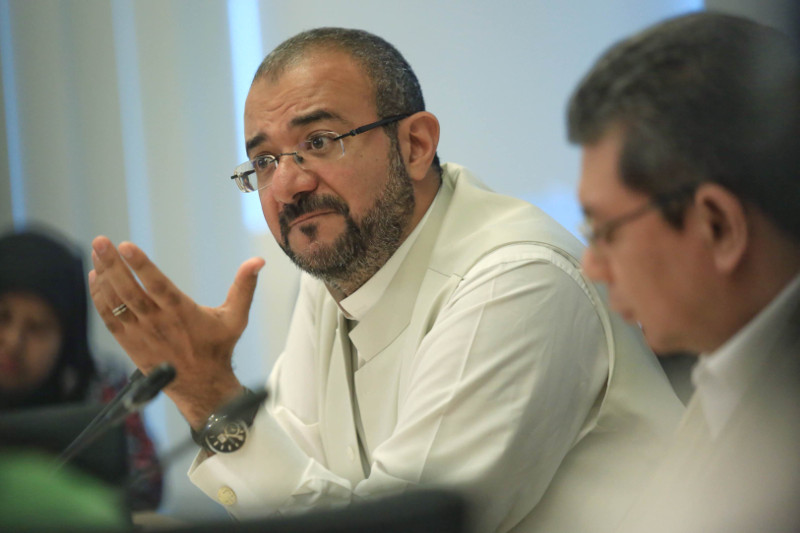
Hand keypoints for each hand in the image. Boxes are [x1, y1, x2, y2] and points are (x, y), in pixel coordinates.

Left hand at [88, 236, 264, 427]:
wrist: (202, 386)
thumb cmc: (218, 347)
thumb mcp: (236, 317)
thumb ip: (244, 287)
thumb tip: (258, 261)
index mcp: (182, 312)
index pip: (158, 285)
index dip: (141, 265)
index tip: (126, 246)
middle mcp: (158, 322)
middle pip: (130, 289)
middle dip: (113, 264)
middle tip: (101, 241)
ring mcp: (141, 333)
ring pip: (117, 301)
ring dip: (104, 276)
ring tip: (96, 253)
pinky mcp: (130, 343)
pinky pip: (110, 318)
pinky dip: (100, 298)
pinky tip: (95, 279)